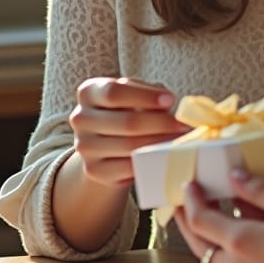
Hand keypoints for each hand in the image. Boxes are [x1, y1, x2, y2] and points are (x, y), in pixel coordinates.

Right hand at [68, 77, 188, 187]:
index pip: (115, 92)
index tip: (170, 100)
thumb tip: (169, 103)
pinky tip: (164, 154)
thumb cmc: (127, 110)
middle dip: (161, 123)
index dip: (145, 96)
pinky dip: (149, 161)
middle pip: (126, 122)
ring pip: (129, 146)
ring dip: (159, 143)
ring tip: (179, 139)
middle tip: (183, 125)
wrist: (106, 144)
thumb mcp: (134, 94)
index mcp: (89, 92)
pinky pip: (128, 167)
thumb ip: (149, 93)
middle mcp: (80, 118)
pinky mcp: (93, 170)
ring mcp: (84, 146)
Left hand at [176, 173, 263, 262]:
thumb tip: (237, 176)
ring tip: (221, 230)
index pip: (200, 218)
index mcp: (240, 241)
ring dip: (214, 244)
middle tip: (184, 208)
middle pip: (197, 244)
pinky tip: (251, 256)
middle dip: (188, 223)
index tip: (190, 188)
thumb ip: (260, 190)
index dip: (191, 200)